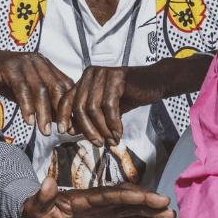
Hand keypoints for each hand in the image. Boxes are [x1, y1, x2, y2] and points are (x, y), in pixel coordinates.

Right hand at [0, 46, 73, 134]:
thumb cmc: (3, 80)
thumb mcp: (26, 92)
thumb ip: (42, 102)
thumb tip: (60, 121)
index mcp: (45, 65)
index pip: (66, 85)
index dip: (70, 106)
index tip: (71, 126)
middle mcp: (38, 61)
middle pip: (57, 87)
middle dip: (61, 111)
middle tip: (62, 130)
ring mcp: (24, 62)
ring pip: (41, 90)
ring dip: (44, 113)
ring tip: (45, 131)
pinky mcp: (10, 67)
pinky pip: (22, 89)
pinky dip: (27, 106)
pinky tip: (29, 121)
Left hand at [21, 177, 174, 217]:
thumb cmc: (38, 211)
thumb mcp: (36, 206)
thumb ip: (43, 196)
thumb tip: (46, 182)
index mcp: (83, 198)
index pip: (107, 194)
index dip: (124, 195)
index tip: (142, 196)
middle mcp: (99, 201)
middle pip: (125, 198)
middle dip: (145, 200)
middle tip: (165, 203)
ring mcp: (106, 209)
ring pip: (132, 207)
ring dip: (151, 210)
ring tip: (170, 214)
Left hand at [56, 55, 212, 146]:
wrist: (154, 82)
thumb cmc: (129, 95)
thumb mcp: (105, 108)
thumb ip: (89, 117)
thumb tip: (71, 131)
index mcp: (85, 79)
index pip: (67, 98)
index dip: (63, 116)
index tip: (64, 132)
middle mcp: (91, 74)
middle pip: (80, 107)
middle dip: (87, 129)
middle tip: (97, 143)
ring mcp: (103, 74)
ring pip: (93, 108)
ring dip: (102, 129)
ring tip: (111, 140)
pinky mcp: (117, 77)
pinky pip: (109, 106)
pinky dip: (113, 123)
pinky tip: (119, 132)